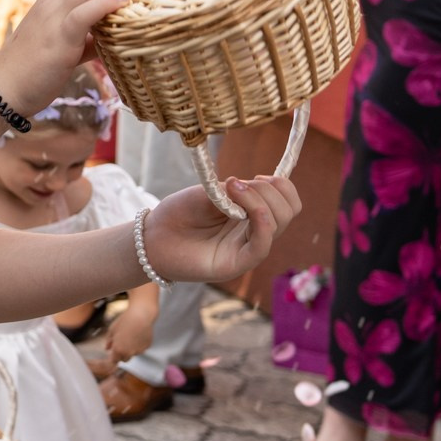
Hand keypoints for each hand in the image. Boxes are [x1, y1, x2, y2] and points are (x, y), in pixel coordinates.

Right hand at [0, 0, 151, 111]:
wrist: (4, 88)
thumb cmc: (35, 68)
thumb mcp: (66, 44)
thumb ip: (90, 34)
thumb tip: (117, 35)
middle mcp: (52, 2)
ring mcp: (53, 18)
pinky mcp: (57, 40)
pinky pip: (81, 15)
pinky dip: (104, 4)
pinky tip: (125, 0)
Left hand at [104, 299, 156, 361]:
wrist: (140, 316)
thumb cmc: (124, 321)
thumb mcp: (112, 330)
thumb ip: (109, 341)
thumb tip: (107, 348)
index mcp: (118, 350)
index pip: (115, 360)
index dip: (113, 357)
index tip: (113, 353)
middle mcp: (129, 353)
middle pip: (125, 359)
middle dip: (122, 354)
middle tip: (121, 343)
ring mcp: (139, 350)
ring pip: (134, 353)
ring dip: (131, 349)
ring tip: (131, 336)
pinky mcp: (147, 346)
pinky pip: (141, 348)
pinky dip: (139, 344)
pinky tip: (138, 334)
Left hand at [141, 177, 301, 284]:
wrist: (152, 237)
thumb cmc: (179, 213)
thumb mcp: (210, 193)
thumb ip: (235, 191)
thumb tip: (256, 185)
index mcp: (253, 214)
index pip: (287, 202)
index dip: (281, 186)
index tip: (257, 176)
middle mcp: (255, 232)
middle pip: (288, 211)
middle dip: (270, 190)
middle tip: (238, 183)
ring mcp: (248, 249)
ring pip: (278, 224)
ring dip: (259, 200)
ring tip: (231, 188)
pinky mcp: (236, 264)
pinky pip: (261, 246)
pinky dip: (261, 223)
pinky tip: (245, 210)